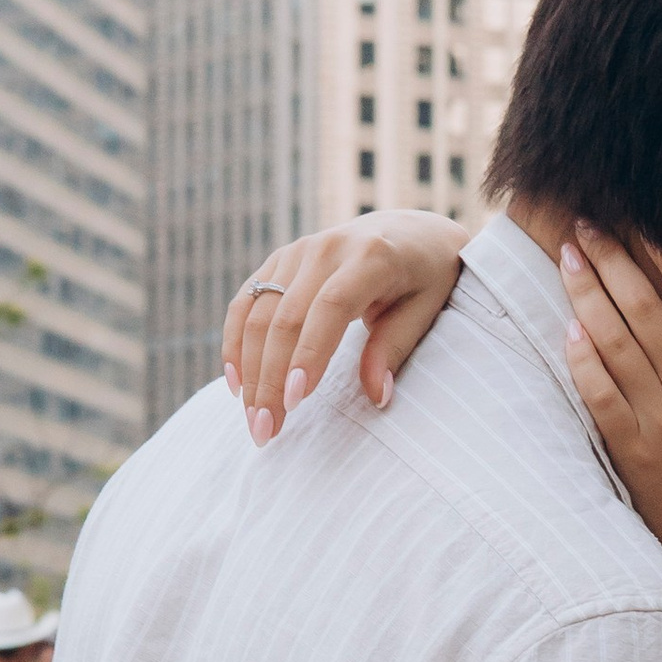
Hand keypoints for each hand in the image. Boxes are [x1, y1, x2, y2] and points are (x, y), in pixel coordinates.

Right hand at [222, 210, 465, 442]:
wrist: (409, 231)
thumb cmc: (425, 276)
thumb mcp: (426, 308)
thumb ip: (395, 347)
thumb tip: (376, 396)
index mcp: (371, 256)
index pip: (330, 307)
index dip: (309, 354)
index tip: (296, 401)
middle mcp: (327, 248)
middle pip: (286, 318)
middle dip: (271, 379)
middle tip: (266, 430)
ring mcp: (297, 252)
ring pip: (258, 315)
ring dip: (250, 372)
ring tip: (254, 420)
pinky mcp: (279, 260)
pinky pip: (245, 303)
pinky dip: (234, 343)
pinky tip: (236, 384)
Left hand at [557, 228, 661, 590]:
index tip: (648, 227)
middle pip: (648, 311)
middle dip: (615, 261)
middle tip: (587, 224)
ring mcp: (658, 420)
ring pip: (617, 344)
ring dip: (589, 295)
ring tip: (568, 256)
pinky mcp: (628, 448)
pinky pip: (599, 395)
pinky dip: (583, 360)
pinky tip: (568, 327)